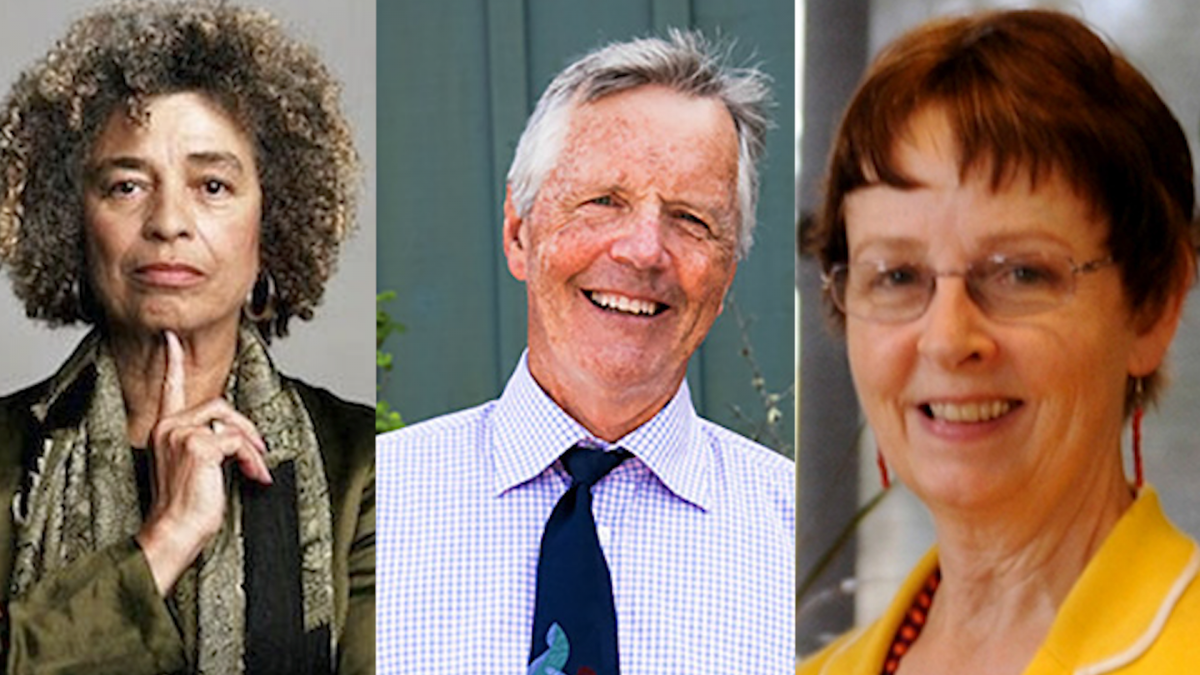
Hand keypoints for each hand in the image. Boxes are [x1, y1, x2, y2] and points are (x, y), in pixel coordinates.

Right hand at [135, 330, 271, 595]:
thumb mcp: (193, 467)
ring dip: (251, 447)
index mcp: (164, 429)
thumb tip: (237, 436)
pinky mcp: (199, 446)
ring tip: (256, 470)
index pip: (169, 388)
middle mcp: (168, 426)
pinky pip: (239, 442)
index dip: (173, 363)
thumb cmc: (185, 506)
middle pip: (218, 405)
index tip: (171, 339)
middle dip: (245, 428)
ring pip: (231, 422)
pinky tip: (253, 477)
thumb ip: (206, 443)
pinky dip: (252, 460)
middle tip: (259, 453)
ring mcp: (181, 434)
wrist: (174, 532)